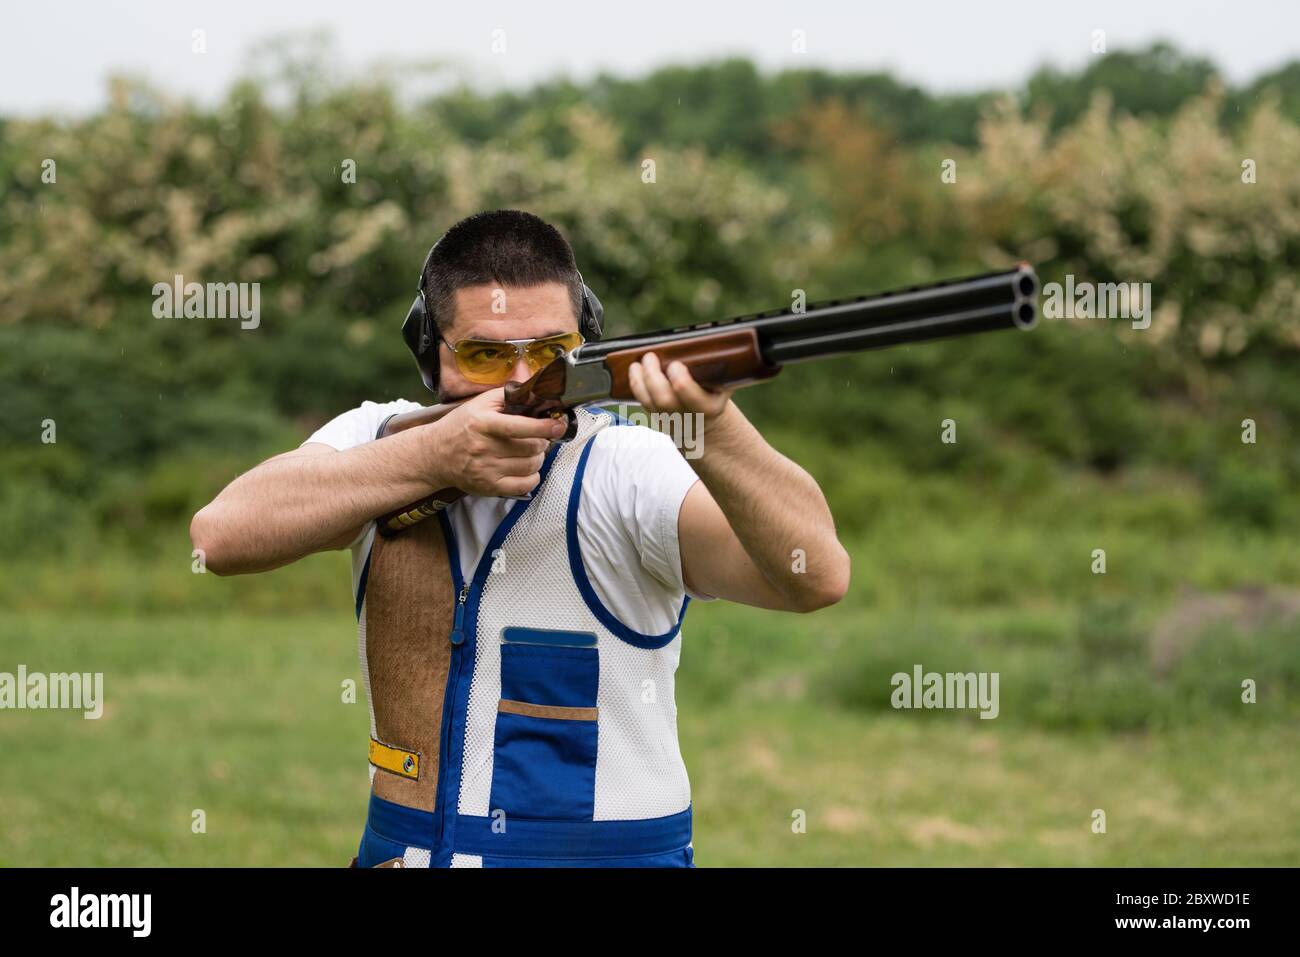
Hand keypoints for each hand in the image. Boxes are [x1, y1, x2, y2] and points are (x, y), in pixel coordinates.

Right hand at [426, 388, 566, 496]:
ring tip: (530, 451)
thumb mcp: (479, 404)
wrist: (435, 455)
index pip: (520, 427)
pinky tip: (526, 468)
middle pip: (531, 448)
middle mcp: (484, 448)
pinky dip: (532, 476)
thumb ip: (507, 395)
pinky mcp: (489, 487)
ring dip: (538, 458)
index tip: (559, 425)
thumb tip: (536, 390)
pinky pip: (525, 485)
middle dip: (542, 441)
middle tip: (538, 437)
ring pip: (531, 466)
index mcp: (483, 424)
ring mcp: (487, 470)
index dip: (544, 426)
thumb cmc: (461, 426)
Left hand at [626, 351, 734, 423]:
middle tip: (650, 357)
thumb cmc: (715, 394)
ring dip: (639, 381)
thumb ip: (719, 366)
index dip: (681, 380)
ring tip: (636, 363)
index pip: (692, 398)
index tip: (675, 364)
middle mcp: (689, 418)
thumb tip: (712, 339)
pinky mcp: (657, 419)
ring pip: (649, 403)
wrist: (708, 421)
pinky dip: (637, 386)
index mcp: (709, 408)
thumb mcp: (725, 383)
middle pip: (665, 401)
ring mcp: (671, 421)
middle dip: (653, 376)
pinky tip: (635, 371)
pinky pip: (643, 404)